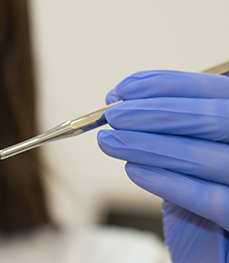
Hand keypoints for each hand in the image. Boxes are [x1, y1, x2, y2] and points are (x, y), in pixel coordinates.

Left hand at [98, 70, 228, 262]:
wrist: (221, 242)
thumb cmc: (210, 185)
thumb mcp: (196, 145)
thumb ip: (174, 124)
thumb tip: (125, 103)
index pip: (213, 91)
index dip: (166, 85)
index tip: (123, 90)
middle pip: (212, 119)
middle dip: (152, 113)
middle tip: (113, 116)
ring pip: (205, 157)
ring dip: (148, 146)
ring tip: (111, 142)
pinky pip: (211, 200)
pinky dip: (169, 183)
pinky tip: (135, 171)